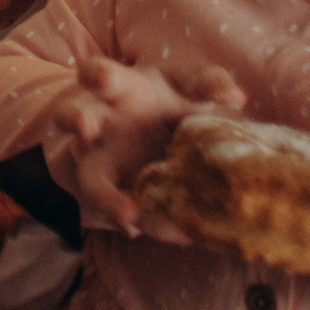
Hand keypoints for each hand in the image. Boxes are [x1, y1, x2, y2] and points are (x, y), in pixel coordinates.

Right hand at [45, 56, 244, 236]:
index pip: (98, 76)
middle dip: (74, 120)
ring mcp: (103, 162)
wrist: (159, 137)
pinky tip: (173, 234)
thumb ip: (208, 83)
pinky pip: (126, 214)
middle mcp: (100, 124)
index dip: (95, 75)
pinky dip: (147, 224)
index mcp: (117, 89)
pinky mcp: (118, 196)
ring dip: (104, 196)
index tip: (99, 79)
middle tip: (83, 126)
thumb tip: (235, 95)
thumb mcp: (187, 86)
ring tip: (128, 216)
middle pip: (73, 118)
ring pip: (90, 177)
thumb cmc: (170, 101)